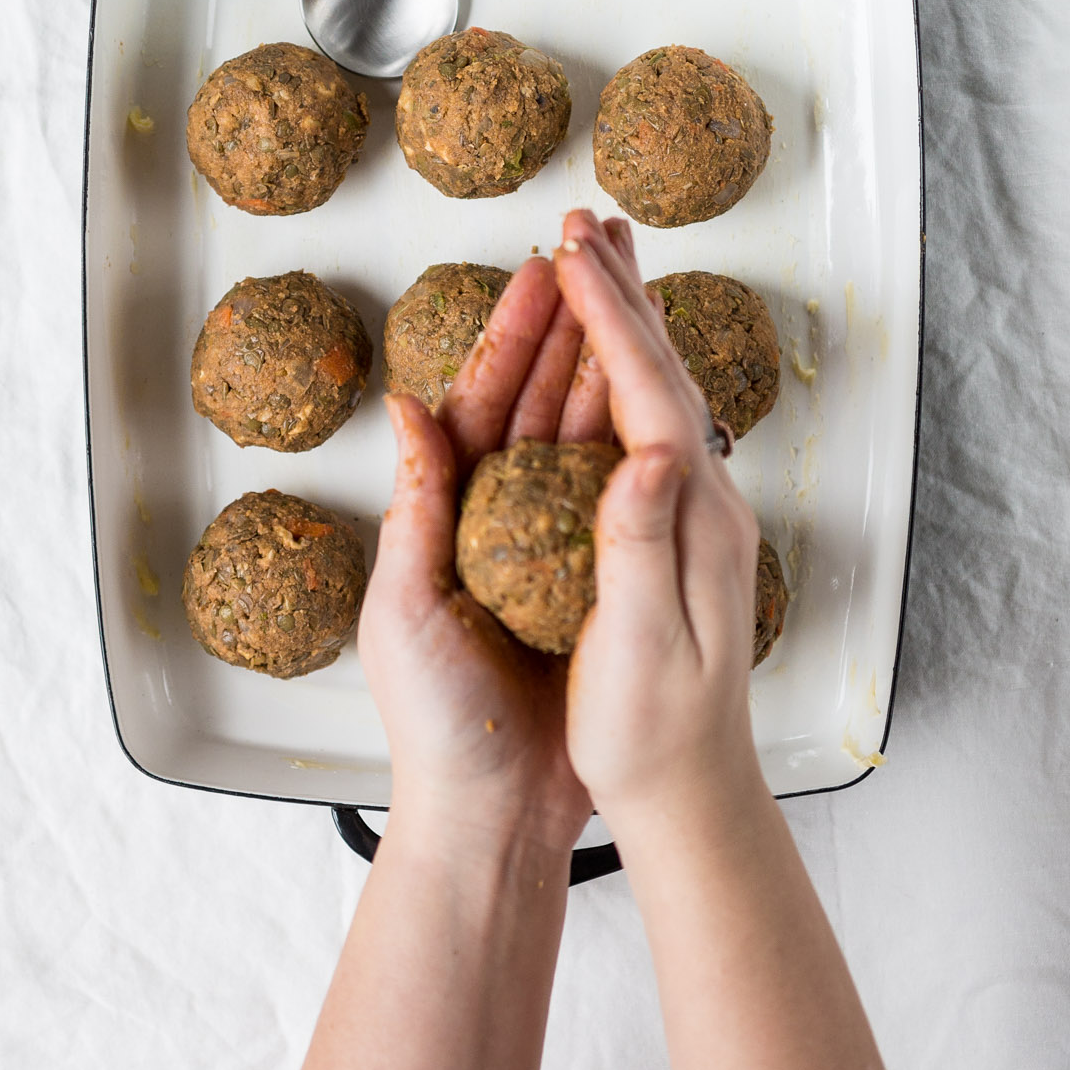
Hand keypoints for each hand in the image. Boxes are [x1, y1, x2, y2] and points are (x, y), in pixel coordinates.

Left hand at [359, 258, 607, 861]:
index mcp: (446, 511)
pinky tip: (665, 395)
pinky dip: (639, 438)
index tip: (541, 267)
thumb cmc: (437, 721)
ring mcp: (550, 544)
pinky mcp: (596, 579)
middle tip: (599, 255)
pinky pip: (620, 493)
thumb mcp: (405, 610)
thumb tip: (404, 404)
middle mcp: (500, 515)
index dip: (513, 330)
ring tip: (639, 299)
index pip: (481, 398)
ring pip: (584, 431)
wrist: (497, 814)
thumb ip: (415, 509)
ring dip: (608, 363)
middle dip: (569, 321)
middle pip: (539, 396)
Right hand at [551, 210, 767, 843]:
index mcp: (691, 520)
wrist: (693, 792)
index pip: (649, 393)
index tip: (573, 254)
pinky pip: (649, 423)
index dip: (608, 316)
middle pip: (663, 372)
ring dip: (627, 320)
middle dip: (621, 292)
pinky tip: (611, 358)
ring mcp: (696, 514)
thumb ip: (639, 547)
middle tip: (586, 223)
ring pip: (661, 390)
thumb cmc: (651, 733)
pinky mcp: (677, 531)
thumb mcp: (637, 647)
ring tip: (600, 261)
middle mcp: (704, 503)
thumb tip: (650, 455)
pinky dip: (626, 370)